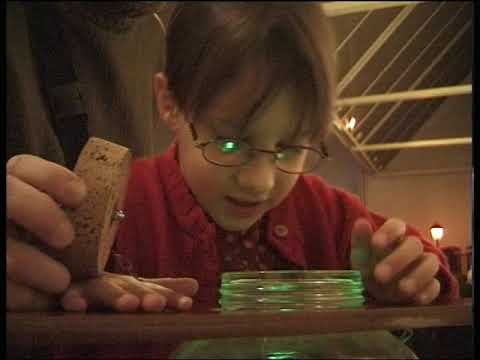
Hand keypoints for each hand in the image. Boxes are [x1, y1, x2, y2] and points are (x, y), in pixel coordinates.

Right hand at [6, 155, 86, 310]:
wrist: (18, 255)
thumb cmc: (42, 235)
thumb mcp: (52, 213)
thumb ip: (70, 208)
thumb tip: (115, 215)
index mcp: (12, 185)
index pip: (23, 166)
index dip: (53, 178)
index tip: (81, 196)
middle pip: (8, 197)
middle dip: (41, 214)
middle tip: (67, 238)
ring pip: (4, 253)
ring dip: (34, 267)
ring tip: (62, 280)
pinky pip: (3, 288)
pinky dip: (26, 296)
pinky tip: (46, 299)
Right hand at [60, 272, 198, 312]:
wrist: (67, 275)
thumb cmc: (104, 288)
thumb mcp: (133, 289)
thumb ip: (162, 289)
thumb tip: (196, 284)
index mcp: (130, 285)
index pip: (154, 292)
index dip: (169, 298)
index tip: (187, 305)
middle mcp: (113, 283)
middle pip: (132, 289)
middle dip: (146, 296)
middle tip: (157, 304)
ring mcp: (89, 287)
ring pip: (104, 291)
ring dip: (116, 297)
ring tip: (129, 305)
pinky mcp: (66, 292)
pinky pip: (68, 296)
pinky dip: (72, 299)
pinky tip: (76, 307)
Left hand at [350, 218, 440, 304]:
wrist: (377, 290)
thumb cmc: (369, 266)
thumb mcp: (361, 255)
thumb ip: (360, 240)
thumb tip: (361, 222)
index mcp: (394, 235)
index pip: (397, 225)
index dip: (388, 233)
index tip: (375, 244)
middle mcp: (412, 247)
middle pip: (414, 245)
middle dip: (398, 259)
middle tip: (379, 276)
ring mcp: (424, 265)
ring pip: (431, 263)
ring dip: (417, 276)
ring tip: (401, 289)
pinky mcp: (430, 284)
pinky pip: (435, 285)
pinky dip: (427, 292)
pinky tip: (416, 299)